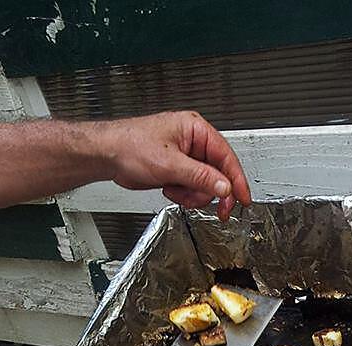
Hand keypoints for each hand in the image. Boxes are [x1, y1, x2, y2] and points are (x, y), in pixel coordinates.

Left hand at [100, 111, 251, 220]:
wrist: (108, 155)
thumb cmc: (131, 146)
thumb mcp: (170, 164)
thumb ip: (200, 177)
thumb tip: (224, 186)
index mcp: (196, 130)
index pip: (226, 157)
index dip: (237, 180)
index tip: (243, 199)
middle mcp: (194, 142)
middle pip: (218, 174)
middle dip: (208, 191)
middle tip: (213, 208)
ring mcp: (186, 158)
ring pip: (205, 185)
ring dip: (192, 195)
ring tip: (175, 190)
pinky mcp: (178, 171)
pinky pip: (192, 188)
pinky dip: (183, 195)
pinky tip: (169, 189)